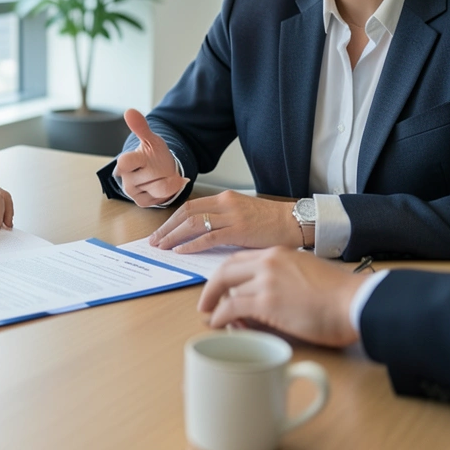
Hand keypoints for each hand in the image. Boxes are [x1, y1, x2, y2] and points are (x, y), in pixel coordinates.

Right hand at [113, 108, 189, 206]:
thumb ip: (141, 127)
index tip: (144, 158)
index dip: (133, 161)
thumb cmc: (154, 154)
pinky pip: (160, 198)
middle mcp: (126, 177)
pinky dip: (167, 190)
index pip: (125, 162)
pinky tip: (163, 184)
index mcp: (127, 160)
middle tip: (159, 166)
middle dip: (162, 171)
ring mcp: (132, 191)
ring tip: (162, 175)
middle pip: (153, 176)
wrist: (159, 170)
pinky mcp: (140, 201)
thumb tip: (129, 111)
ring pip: (159, 188)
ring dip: (167, 181)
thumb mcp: (151, 140)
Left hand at [150, 191, 299, 252]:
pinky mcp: (239, 230)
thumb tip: (201, 236)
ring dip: (173, 236)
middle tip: (154, 241)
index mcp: (225, 198)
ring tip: (162, 247)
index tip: (161, 231)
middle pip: (186, 212)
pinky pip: (208, 236)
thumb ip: (222, 221)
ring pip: (193, 223)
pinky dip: (191, 244)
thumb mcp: (242, 215)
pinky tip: (181, 251)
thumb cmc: (272, 223)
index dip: (172, 219)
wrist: (295, 222)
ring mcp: (232, 216)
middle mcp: (225, 203)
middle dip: (167, 228)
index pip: (190, 206)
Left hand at [197, 247, 365, 347]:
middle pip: (226, 269)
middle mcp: (269, 261)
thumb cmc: (342, 295)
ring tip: (211, 316)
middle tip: (206, 302)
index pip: (242, 259)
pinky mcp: (266, 302)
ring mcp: (266, 280)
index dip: (227, 274)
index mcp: (280, 253)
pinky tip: (218, 323)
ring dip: (215, 304)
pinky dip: (220, 316)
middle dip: (212, 286)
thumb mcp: (309, 273)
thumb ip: (287, 278)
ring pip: (225, 288)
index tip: (221, 285)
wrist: (356, 302)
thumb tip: (271, 297)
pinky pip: (231, 308)